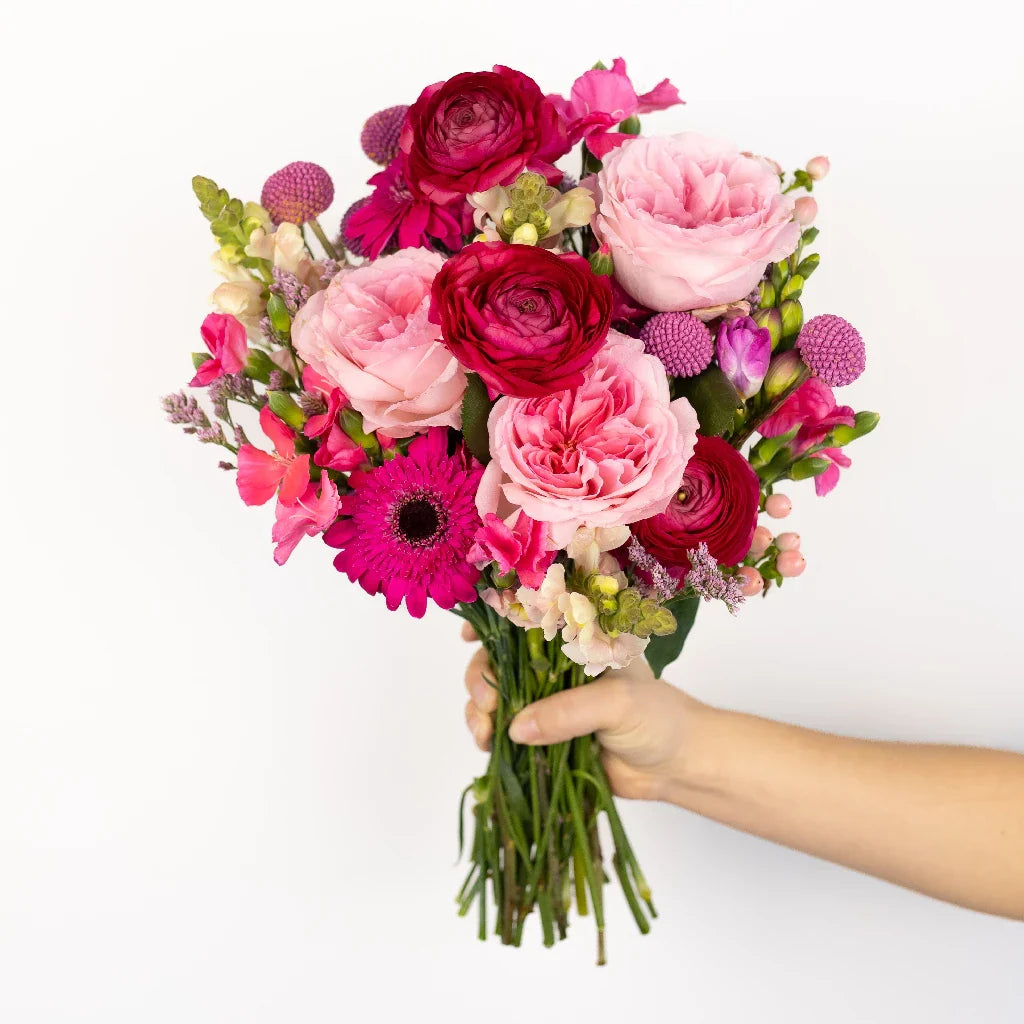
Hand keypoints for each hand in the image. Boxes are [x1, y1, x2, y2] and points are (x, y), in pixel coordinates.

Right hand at [461, 622, 704, 801]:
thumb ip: (569, 711)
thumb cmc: (657, 717)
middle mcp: (553, 665)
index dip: (493, 619)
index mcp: (574, 640)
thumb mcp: (618, 703)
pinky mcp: (541, 735)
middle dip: (482, 676)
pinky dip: (487, 735)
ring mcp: (544, 700)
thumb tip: (516, 728)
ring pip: (493, 694)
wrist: (676, 764)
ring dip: (478, 709)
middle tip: (487, 703)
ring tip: (483, 731)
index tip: (471, 635)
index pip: (527, 617)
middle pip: (499, 657)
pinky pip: (502, 730)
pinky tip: (487, 745)